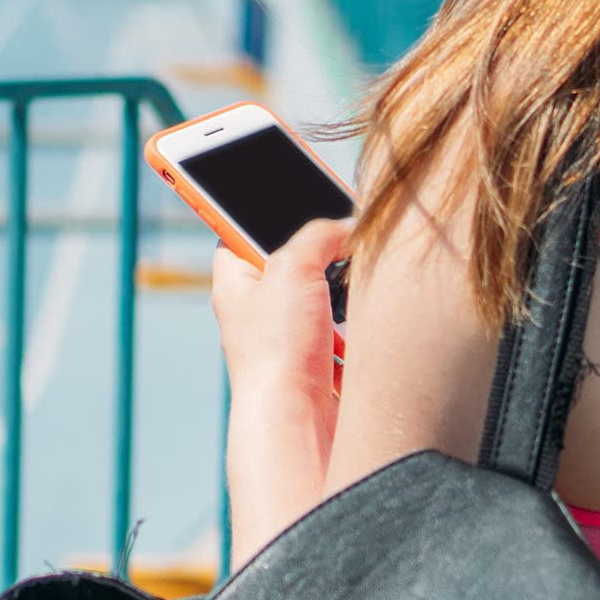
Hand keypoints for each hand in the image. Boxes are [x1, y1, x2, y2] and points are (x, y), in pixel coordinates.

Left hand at [212, 216, 354, 568]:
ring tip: (357, 282)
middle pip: (295, 254)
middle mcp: (257, 306)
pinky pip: (348, 323)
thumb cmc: (277, 347)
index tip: (286, 180)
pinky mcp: (322, 357)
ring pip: (327, 288)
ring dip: (346, 286)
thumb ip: (320, 232)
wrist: (298, 420)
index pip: (238, 223)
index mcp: (234, 279)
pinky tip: (365, 318)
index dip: (260, 202)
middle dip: (324, 247)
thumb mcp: (293, 265)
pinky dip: (360, 319)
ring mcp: (290, 334)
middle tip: (344, 235)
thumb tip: (349, 226)